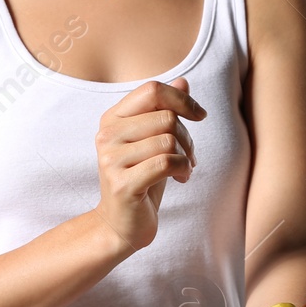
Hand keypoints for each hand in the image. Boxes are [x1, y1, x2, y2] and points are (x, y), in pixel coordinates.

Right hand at [92, 77, 205, 253]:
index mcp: (112, 119)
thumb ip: (164, 111)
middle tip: (189, 156)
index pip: (152, 90)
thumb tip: (183, 81)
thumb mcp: (154, 142)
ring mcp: (111, 160)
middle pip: (165, 117)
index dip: (182, 100)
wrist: (121, 225)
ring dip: (186, 156)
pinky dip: (183, 169)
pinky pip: (166, 163)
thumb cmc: (141, 180)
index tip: (199, 116)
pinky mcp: (122, 184)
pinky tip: (181, 179)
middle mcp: (107, 135)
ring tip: (185, 169)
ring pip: (168, 140)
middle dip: (187, 136)